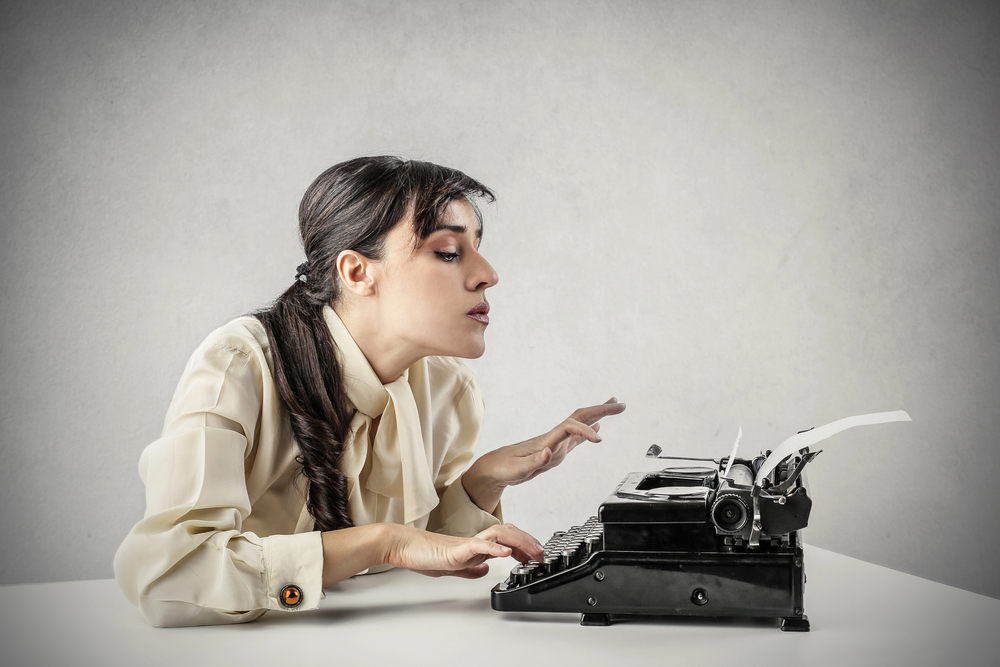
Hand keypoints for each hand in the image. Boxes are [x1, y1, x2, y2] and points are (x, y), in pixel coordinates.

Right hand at [386, 524, 530, 578]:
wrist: (404, 546)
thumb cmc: (425, 554)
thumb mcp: (454, 566)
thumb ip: (471, 567)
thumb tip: (486, 570)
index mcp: (476, 546)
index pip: (507, 540)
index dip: (525, 545)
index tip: (537, 555)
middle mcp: (475, 541)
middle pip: (508, 533)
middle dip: (529, 542)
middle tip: (543, 554)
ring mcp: (467, 543)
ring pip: (499, 534)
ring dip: (519, 542)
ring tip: (532, 553)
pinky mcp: (456, 549)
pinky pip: (478, 545)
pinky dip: (494, 547)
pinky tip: (506, 552)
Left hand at [463, 398, 625, 511]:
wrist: (494, 468)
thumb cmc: (504, 468)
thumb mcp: (517, 469)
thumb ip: (533, 462)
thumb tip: (549, 452)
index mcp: (547, 440)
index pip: (571, 428)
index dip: (585, 431)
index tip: (599, 438)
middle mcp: (554, 438)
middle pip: (580, 417)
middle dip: (601, 410)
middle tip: (620, 404)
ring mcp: (557, 442)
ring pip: (581, 423)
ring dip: (598, 414)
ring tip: (614, 406)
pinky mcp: (556, 448)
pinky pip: (577, 436)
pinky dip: (590, 430)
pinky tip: (597, 428)